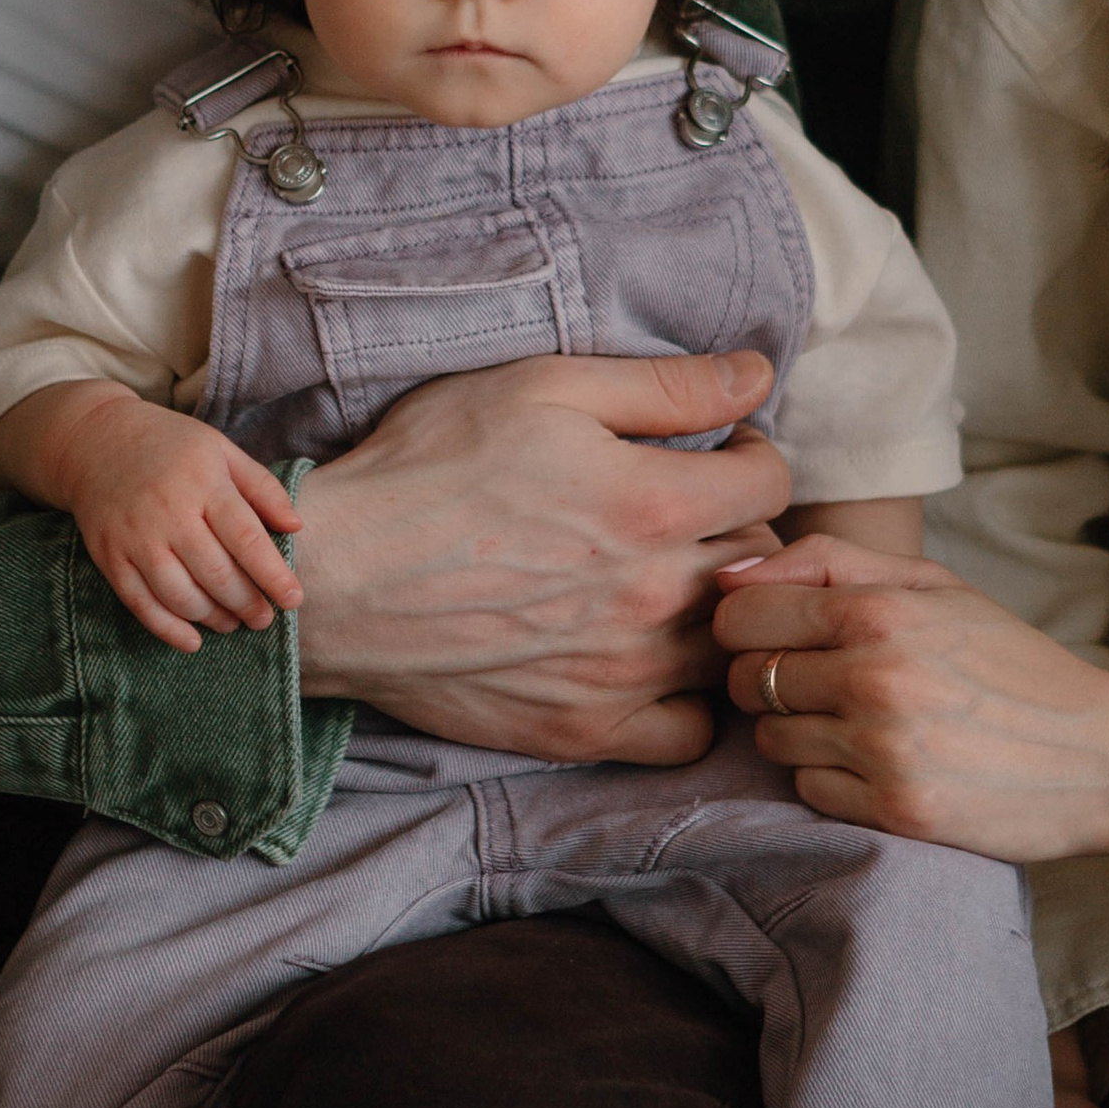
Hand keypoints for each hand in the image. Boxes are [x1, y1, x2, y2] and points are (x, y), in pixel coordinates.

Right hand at [0, 381, 301, 652]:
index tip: (294, 599)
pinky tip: (193, 640)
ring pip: (180, 595)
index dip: (273, 575)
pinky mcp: (110, 557)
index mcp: (203, 482)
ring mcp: (135, 537)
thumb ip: (262, 487)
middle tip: (264, 618)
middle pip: (216, 573)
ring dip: (213, 618)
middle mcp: (168, 511)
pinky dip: (169, 630)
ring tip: (233, 623)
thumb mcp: (221, 451)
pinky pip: (141, 604)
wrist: (95, 440)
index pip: (246, 538)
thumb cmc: (171, 447)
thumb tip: (297, 526)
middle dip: (247, 603)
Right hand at [290, 353, 789, 763]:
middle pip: (760, 564)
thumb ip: (663, 386)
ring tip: (677, 581)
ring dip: (721, 609)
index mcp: (651, 504)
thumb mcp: (541, 391)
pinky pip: (690, 733)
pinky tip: (655, 660)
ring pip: (732, 646)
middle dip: (741, 527)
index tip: (723, 454)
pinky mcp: (586, 731)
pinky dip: (689, 698)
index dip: (753, 455)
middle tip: (696, 513)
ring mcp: (623, 673)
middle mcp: (653, 597)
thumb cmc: (427, 470)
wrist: (338, 578)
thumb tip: (758, 374)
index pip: (770, 483)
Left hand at [713, 533, 1108, 862]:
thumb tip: (731, 574)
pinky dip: (829, 777)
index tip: (773, 635)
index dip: (745, 625)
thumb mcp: (937, 585)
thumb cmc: (1012, 663)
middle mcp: (875, 677)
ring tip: (857, 722)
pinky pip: (808, 789)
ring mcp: (882, 748)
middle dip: (767, 679)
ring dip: (798, 731)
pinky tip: (877, 763)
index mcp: (882, 611)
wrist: (1102, 754)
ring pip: (770, 738)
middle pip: (744, 679)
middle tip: (818, 681)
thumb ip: (831, 563)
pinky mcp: (895, 809)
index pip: (740, 615)